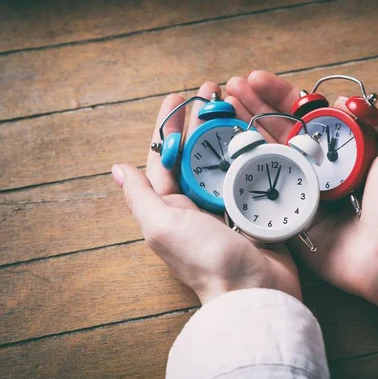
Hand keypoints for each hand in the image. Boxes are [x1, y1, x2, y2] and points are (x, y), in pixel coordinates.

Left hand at [111, 82, 301, 304]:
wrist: (256, 289)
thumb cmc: (206, 260)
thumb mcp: (163, 226)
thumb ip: (142, 196)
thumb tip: (117, 168)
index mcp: (173, 204)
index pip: (166, 156)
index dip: (169, 125)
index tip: (176, 96)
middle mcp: (200, 201)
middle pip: (199, 150)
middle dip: (203, 118)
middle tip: (213, 88)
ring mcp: (230, 202)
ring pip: (227, 156)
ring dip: (230, 128)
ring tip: (237, 101)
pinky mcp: (257, 205)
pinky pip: (253, 170)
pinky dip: (255, 149)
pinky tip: (260, 130)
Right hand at [226, 71, 377, 318]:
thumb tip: (341, 99)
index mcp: (341, 151)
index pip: (304, 115)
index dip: (280, 96)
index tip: (257, 78)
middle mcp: (317, 169)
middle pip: (278, 131)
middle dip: (254, 107)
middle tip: (231, 86)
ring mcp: (300, 194)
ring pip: (266, 156)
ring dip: (242, 130)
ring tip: (222, 106)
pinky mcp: (288, 219)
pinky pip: (262, 194)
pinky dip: (242, 172)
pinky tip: (224, 149)